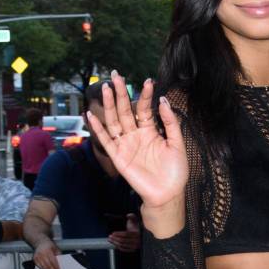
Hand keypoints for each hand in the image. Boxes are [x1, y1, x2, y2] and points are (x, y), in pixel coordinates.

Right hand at [33, 238, 60, 268]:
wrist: (40, 242)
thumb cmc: (49, 245)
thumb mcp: (55, 248)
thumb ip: (58, 254)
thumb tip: (61, 263)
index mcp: (47, 250)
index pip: (52, 260)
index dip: (55, 266)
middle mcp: (41, 254)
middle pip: (47, 264)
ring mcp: (37, 256)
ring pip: (43, 266)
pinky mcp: (34, 259)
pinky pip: (39, 266)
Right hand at [87, 72, 188, 209]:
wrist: (168, 194)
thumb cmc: (175, 171)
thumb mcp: (177, 143)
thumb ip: (170, 122)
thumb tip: (163, 100)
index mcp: (151, 131)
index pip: (144, 108)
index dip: (145, 95)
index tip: (148, 81)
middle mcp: (136, 135)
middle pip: (125, 110)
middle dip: (121, 93)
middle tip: (117, 75)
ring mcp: (126, 145)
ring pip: (114, 120)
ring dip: (109, 105)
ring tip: (106, 88)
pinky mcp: (118, 156)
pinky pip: (105, 140)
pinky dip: (97, 128)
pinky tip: (90, 115)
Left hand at [108, 213, 140, 251]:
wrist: (140, 234)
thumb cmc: (135, 226)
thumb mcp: (134, 220)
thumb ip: (132, 216)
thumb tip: (128, 215)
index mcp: (137, 233)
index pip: (126, 234)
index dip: (119, 234)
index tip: (113, 233)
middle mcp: (137, 241)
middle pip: (123, 240)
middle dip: (115, 238)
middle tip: (110, 236)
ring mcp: (135, 246)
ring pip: (123, 245)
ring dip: (115, 243)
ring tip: (110, 240)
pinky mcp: (133, 250)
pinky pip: (124, 249)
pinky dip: (118, 247)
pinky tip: (114, 244)